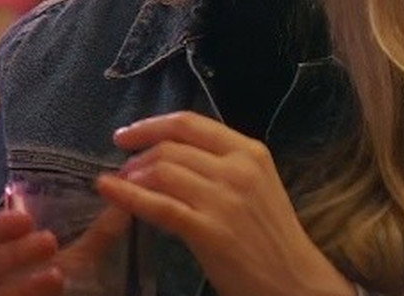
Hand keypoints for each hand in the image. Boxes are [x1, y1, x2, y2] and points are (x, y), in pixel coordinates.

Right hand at [0, 205, 130, 295]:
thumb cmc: (61, 285)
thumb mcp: (81, 261)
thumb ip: (100, 233)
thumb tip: (127, 198)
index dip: (0, 225)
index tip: (27, 218)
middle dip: (13, 253)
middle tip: (49, 241)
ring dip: (21, 285)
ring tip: (56, 275)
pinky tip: (53, 291)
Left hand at [96, 111, 353, 295]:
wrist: (296, 282)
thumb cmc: (269, 234)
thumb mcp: (254, 184)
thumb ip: (218, 162)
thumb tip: (164, 150)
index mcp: (249, 151)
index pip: (187, 123)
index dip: (149, 125)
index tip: (125, 135)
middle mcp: (237, 169)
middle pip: (169, 147)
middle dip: (137, 156)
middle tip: (123, 169)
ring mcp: (224, 200)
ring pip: (160, 171)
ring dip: (131, 176)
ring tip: (121, 184)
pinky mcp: (209, 230)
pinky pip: (157, 205)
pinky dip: (126, 195)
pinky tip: (107, 190)